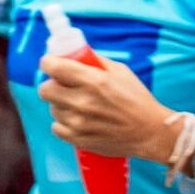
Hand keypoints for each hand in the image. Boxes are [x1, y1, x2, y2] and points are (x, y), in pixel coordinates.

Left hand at [39, 55, 168, 159]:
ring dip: (61, 104)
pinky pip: (56, 127)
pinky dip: (64, 122)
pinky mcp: (77, 139)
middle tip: (63, 85)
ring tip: (79, 105)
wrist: (149, 131)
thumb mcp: (121, 71)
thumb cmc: (137, 98)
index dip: (49, 63)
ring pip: (52, 108)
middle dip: (52, 84)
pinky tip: (79, 119)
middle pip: (45, 89)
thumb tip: (74, 54)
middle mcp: (83, 102)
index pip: (54, 67)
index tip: (51, 63)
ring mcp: (78, 123)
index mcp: (94, 81)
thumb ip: (95, 62)